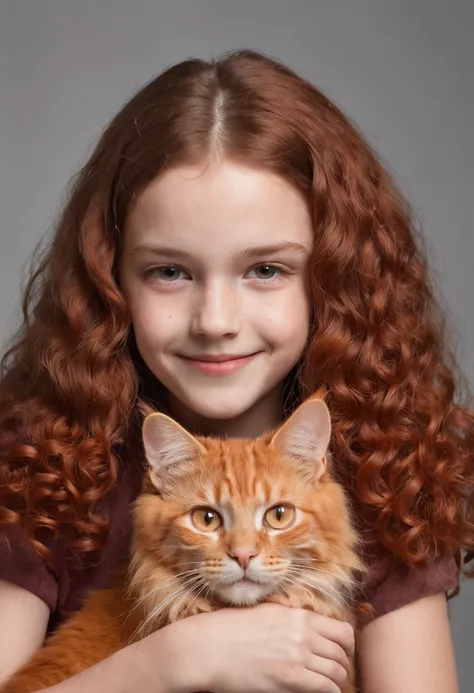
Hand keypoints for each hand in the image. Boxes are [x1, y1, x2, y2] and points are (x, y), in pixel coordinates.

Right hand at [177, 602, 354, 692]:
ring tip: (328, 685)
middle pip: (342, 652)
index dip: (347, 645)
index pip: (342, 630)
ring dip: (337, 680)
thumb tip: (305, 626)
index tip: (341, 653)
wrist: (208, 647)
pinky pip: (325, 688)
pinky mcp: (290, 679)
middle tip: (335, 673)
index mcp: (298, 616)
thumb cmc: (229, 629)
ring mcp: (297, 656)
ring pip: (337, 672)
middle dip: (343, 664)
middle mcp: (302, 634)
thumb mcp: (264, 612)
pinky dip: (329, 692)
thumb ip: (289, 619)